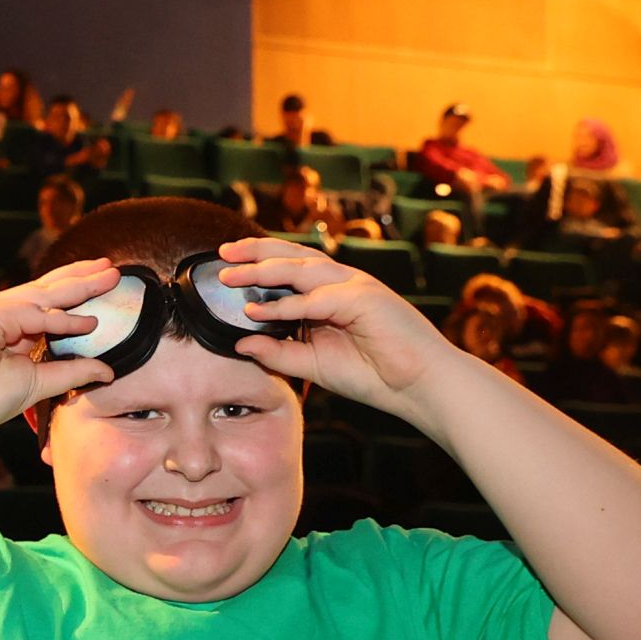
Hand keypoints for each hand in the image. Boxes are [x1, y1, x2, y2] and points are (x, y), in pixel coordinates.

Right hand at [0, 260, 118, 438]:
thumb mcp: (38, 384)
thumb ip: (71, 373)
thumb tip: (108, 371)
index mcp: (10, 327)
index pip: (49, 301)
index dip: (77, 291)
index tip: (104, 285)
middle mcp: (3, 313)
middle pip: (50, 288)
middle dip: (83, 278)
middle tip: (114, 269)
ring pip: (45, 293)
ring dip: (80, 285)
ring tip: (110, 277)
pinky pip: (32, 315)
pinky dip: (60, 320)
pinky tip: (87, 322)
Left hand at [211, 238, 461, 416]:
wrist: (417, 387)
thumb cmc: (373, 374)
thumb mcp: (313, 365)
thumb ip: (278, 353)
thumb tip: (240, 342)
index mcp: (331, 294)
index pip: (290, 269)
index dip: (259, 263)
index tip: (226, 266)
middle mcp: (341, 284)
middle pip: (293, 257)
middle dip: (256, 252)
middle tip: (223, 254)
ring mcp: (355, 286)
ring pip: (302, 269)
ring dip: (264, 269)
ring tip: (232, 274)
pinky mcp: (364, 298)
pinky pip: (317, 299)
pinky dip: (287, 305)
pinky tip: (259, 310)